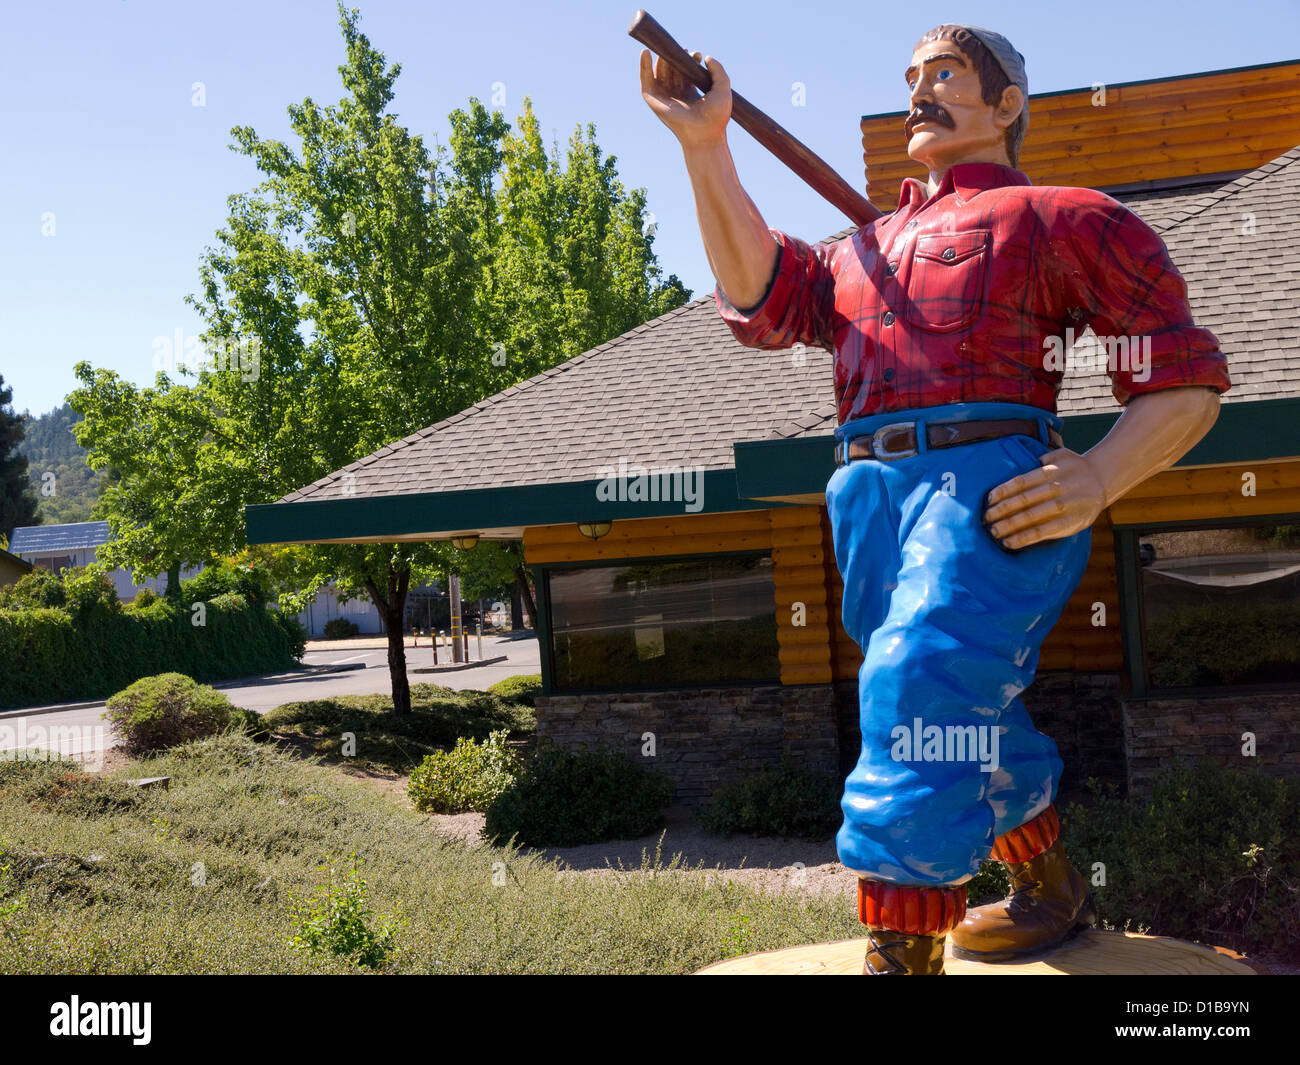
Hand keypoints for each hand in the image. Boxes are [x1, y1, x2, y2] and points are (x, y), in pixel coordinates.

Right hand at [639, 49, 731, 147]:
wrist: (705, 133)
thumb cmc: (716, 116)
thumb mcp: (722, 87)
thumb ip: (718, 70)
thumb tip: (706, 57)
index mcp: (690, 93)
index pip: (685, 72)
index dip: (690, 60)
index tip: (698, 55)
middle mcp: (676, 94)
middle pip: (672, 69)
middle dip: (676, 57)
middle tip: (684, 50)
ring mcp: (665, 97)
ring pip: (659, 72)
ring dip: (663, 59)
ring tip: (669, 49)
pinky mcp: (654, 100)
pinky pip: (646, 81)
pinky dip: (643, 67)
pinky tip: (645, 52)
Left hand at [983, 448, 1106, 549]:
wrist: (1103, 479)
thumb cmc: (1073, 468)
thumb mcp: (1061, 455)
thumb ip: (1041, 458)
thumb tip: (1017, 460)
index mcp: (1052, 471)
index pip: (1022, 481)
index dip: (1003, 491)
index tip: (988, 500)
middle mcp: (1058, 487)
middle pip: (1024, 500)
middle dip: (1001, 510)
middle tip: (984, 518)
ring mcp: (1066, 506)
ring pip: (1032, 517)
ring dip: (1009, 526)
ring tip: (993, 532)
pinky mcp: (1071, 523)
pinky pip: (1044, 532)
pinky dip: (1025, 538)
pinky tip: (1009, 542)